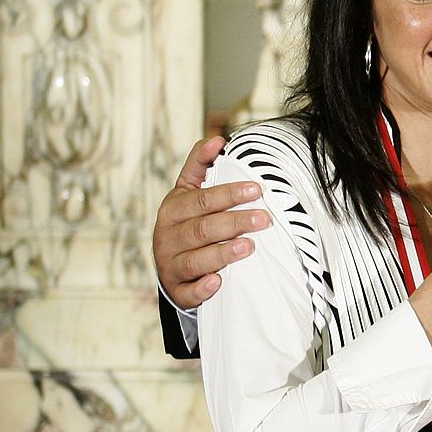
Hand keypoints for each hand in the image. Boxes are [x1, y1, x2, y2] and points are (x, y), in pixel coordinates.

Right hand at [152, 137, 268, 307]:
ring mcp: (171, 265)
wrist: (173, 266)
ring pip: (196, 259)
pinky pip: (188, 292)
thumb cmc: (188, 223)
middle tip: (264, 219)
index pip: (201, 200)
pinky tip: (218, 281)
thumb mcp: (188, 192)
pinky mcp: (177, 291)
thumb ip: (201, 165)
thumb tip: (217, 139)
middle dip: (235, 222)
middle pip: (202, 229)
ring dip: (223, 253)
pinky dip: (201, 288)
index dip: (228, 194)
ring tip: (249, 247)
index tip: (256, 189)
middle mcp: (168, 237)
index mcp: (173, 210)